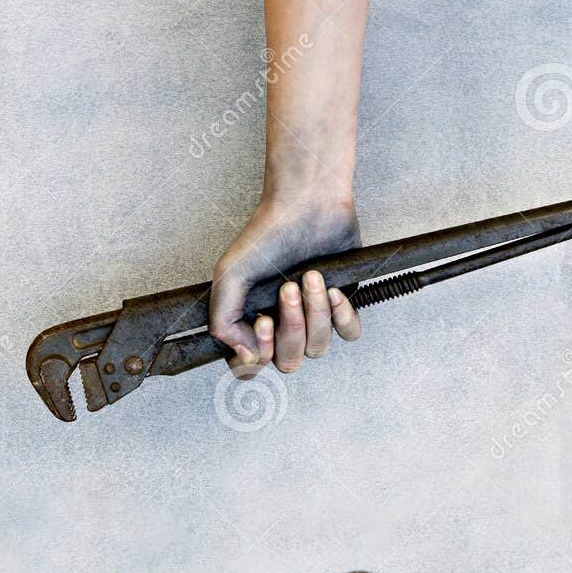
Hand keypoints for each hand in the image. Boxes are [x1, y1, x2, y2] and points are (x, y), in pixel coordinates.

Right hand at [208, 199, 363, 375]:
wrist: (307, 205)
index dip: (258, 356)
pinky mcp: (342, 306)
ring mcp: (312, 318)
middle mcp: (281, 324)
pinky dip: (342, 315)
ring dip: (315, 313)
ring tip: (309, 277)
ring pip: (319, 348)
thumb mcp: (230, 275)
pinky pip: (348, 334)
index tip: (262, 321)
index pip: (250, 366)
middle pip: (289, 361)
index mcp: (251, 321)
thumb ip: (223, 319)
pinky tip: (333, 289)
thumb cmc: (267, 235)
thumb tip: (243, 355)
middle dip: (291, 328)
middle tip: (287, 290)